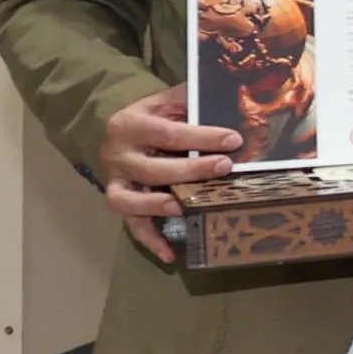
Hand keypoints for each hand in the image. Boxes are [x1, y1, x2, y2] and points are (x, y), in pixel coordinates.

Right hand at [95, 86, 237, 264]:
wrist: (124, 125)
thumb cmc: (160, 114)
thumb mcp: (172, 99)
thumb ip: (195, 101)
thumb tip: (237, 102)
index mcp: (131, 123)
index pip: (167, 133)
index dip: (202, 137)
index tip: (234, 139)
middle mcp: (117, 153)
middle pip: (150, 169)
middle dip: (189, 170)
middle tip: (223, 168)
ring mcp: (116, 180)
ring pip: (126, 199)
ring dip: (154, 206)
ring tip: (182, 209)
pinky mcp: (121, 200)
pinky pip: (131, 224)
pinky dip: (149, 239)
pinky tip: (170, 254)